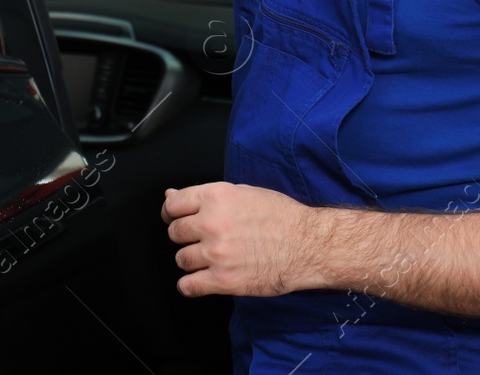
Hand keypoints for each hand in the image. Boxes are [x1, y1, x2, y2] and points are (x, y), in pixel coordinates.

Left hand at [161, 182, 327, 296]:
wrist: (308, 245)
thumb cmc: (282, 217)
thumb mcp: (243, 193)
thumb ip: (204, 196)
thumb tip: (171, 196)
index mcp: (216, 197)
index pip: (172, 206)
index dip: (172, 214)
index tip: (175, 220)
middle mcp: (212, 223)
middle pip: (174, 233)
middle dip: (185, 237)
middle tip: (201, 239)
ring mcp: (216, 253)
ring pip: (181, 259)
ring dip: (191, 260)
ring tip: (210, 259)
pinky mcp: (223, 280)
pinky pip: (188, 286)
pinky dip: (190, 286)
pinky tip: (201, 280)